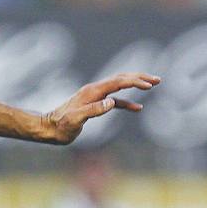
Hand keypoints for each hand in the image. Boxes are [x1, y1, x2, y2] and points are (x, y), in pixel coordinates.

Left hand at [41, 72, 159, 144]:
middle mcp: (94, 90)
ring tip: (152, 85)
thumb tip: (112, 102)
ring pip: (118, 86)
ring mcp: (94, 97)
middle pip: (120, 79)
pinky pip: (114, 100)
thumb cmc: (61, 126)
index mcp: (92, 91)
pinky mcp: (94, 105)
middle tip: (158, 80)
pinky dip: (127, 102)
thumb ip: (93, 110)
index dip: (135, 82)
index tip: (150, 85)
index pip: (118, 82)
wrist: (49, 129)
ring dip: (135, 85)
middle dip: (139, 78)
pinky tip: (138, 108)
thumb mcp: (76, 119)